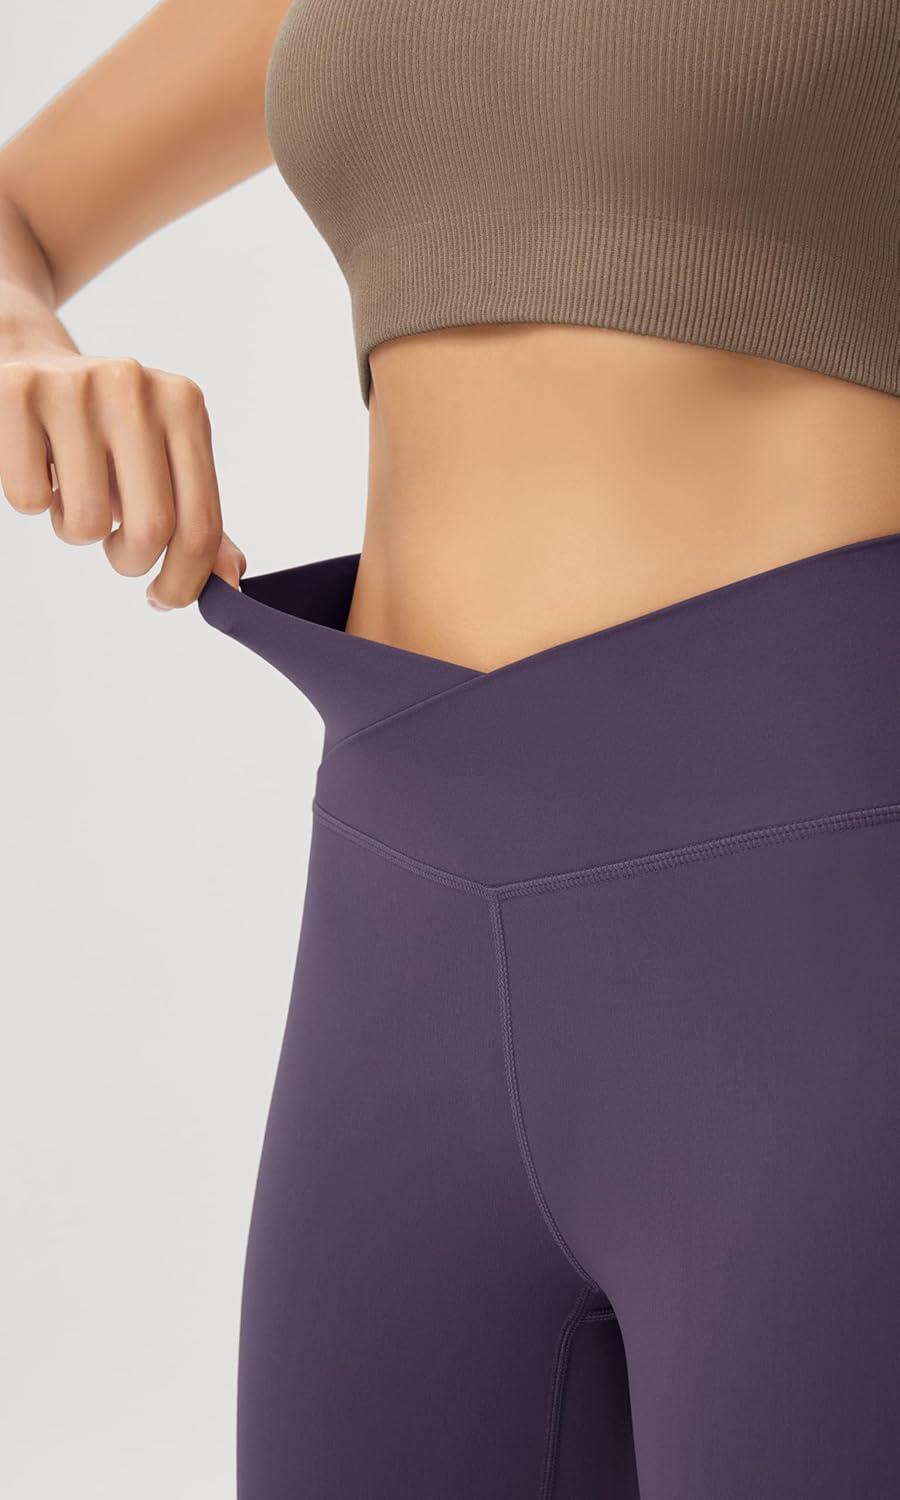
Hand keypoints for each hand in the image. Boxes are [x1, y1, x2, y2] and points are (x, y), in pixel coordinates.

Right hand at [0, 349, 245, 605]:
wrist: (27, 364)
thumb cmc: (101, 431)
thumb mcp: (160, 464)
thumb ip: (196, 520)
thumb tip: (229, 580)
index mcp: (183, 404)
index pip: (201, 522)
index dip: (185, 579)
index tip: (165, 597)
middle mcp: (135, 387)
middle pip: (151, 528)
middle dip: (131, 563)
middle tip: (117, 551)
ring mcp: (74, 385)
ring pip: (86, 523)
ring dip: (76, 531)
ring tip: (73, 494)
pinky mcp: (16, 393)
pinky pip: (29, 499)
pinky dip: (32, 502)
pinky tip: (40, 467)